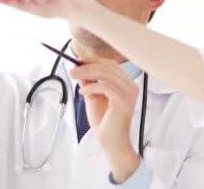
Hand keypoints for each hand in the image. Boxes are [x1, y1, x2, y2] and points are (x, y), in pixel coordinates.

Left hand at [70, 57, 140, 182]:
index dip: (94, 60)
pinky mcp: (124, 100)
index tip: (78, 60)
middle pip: (108, 66)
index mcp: (126, 83)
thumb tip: (79, 68)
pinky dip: (91, 86)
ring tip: (75, 78)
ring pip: (106, 73)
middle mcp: (131, 86)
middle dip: (87, 65)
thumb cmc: (105, 122)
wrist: (111, 142)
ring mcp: (129, 93)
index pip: (111, 65)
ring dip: (87, 73)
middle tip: (72, 69)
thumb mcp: (94, 96)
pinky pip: (105, 85)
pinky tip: (83, 91)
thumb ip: (89, 82)